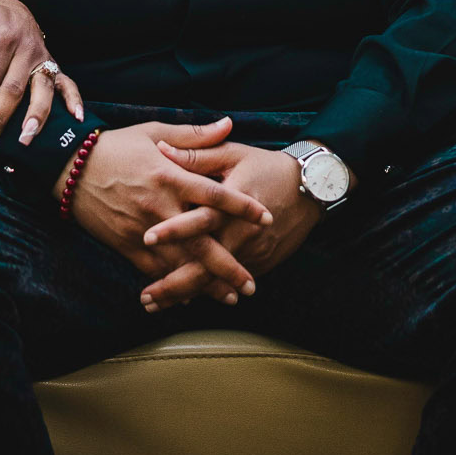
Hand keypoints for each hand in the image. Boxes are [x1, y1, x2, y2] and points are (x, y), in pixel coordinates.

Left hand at [0, 0, 83, 158]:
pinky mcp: (55, 65)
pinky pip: (68, 83)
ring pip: (42, 91)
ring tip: (25, 141)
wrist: (15, 8)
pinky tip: (76, 119)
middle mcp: (27, 50)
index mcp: (4, 39)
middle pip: (13, 91)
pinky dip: (74, 100)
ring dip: (35, 118)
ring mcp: (44, 59)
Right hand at [59, 119, 272, 307]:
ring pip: (179, 263)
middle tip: (252, 285)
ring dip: (205, 283)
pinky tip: (190, 296)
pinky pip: (153, 269)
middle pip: (200, 241)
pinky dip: (172, 284)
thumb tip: (229, 124)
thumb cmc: (116, 146)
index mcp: (170, 175)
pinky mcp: (125, 244)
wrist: (69, 167)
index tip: (267, 218)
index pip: (214, 194)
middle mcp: (159, 206)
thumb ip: (194, 135)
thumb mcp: (154, 131)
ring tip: (230, 297)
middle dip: (228, 266)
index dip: (242, 207)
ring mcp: (142, 229)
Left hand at [138, 143, 323, 309]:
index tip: (147, 238)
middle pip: (206, 264)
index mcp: (231, 201)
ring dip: (185, 294)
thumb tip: (161, 148)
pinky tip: (181, 301)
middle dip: (174, 283)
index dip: (175, 229)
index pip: (201, 218)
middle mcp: (241, 232)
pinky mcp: (259, 263)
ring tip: (154, 306)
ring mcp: (251, 251)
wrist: (311, 190)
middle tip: (144, 297)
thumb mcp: (233, 153)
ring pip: (216, 280)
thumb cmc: (266, 167)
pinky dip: (206, 292)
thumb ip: (196, 154)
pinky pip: (229, 282)